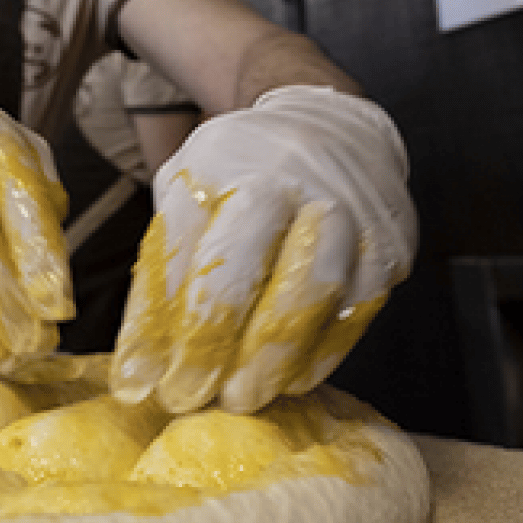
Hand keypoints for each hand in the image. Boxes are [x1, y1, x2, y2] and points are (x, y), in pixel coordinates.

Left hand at [111, 85, 416, 413]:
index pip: (176, 252)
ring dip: (269, 357)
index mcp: (219, 166)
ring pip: (307, 292)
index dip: (152, 324)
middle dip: (208, 344)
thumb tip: (138, 370)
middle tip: (184, 397)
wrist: (329, 124)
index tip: (135, 381)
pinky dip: (322, 353)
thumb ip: (160, 273)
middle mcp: (283, 180)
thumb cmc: (238, 174)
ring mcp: (343, 208)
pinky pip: (356, 308)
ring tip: (239, 398)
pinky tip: (289, 381)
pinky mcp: (387, 241)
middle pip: (240, 269)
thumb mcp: (182, 196)